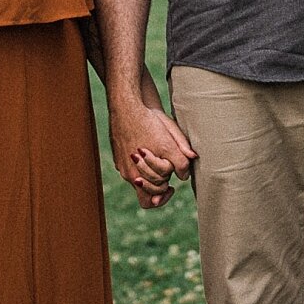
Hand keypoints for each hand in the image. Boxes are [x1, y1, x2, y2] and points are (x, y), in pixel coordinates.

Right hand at [109, 94, 195, 210]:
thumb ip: (181, 160)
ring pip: (137, 179)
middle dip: (158, 185)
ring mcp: (121, 165)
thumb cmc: (149, 122)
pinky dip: (139, 165)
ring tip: (158, 162)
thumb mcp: (170, 139)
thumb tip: (185, 175)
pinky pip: (129, 168)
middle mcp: (129, 173)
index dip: (165, 194)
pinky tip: (147, 151)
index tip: (172, 186)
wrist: (126, 106)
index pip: (153, 197)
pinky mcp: (117, 156)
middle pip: (144, 191)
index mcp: (140, 174)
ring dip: (148, 175)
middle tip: (168, 177)